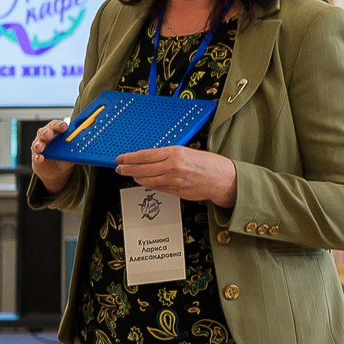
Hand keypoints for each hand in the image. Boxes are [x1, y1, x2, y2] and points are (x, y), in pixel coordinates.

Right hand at [29, 117, 73, 194]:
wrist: (56, 170)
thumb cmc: (63, 156)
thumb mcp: (71, 152)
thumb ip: (76, 149)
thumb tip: (86, 148)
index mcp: (56, 132)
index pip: (57, 125)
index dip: (60, 125)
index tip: (64, 127)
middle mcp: (46, 137)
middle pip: (45, 131)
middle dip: (47, 132)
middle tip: (49, 134)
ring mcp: (40, 146)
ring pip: (37, 142)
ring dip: (39, 144)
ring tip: (41, 147)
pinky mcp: (36, 156)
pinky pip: (35, 155)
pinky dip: (37, 156)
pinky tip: (40, 158)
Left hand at [114, 146, 236, 206]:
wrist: (223, 179)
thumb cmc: (208, 164)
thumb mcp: (187, 152)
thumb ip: (168, 156)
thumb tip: (150, 158)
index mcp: (175, 153)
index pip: (145, 155)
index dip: (129, 158)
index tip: (120, 158)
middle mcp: (172, 167)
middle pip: (142, 169)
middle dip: (127, 169)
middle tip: (119, 168)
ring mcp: (173, 181)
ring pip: (147, 180)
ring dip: (136, 177)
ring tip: (130, 174)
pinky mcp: (176, 191)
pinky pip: (157, 188)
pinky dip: (149, 184)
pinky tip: (144, 181)